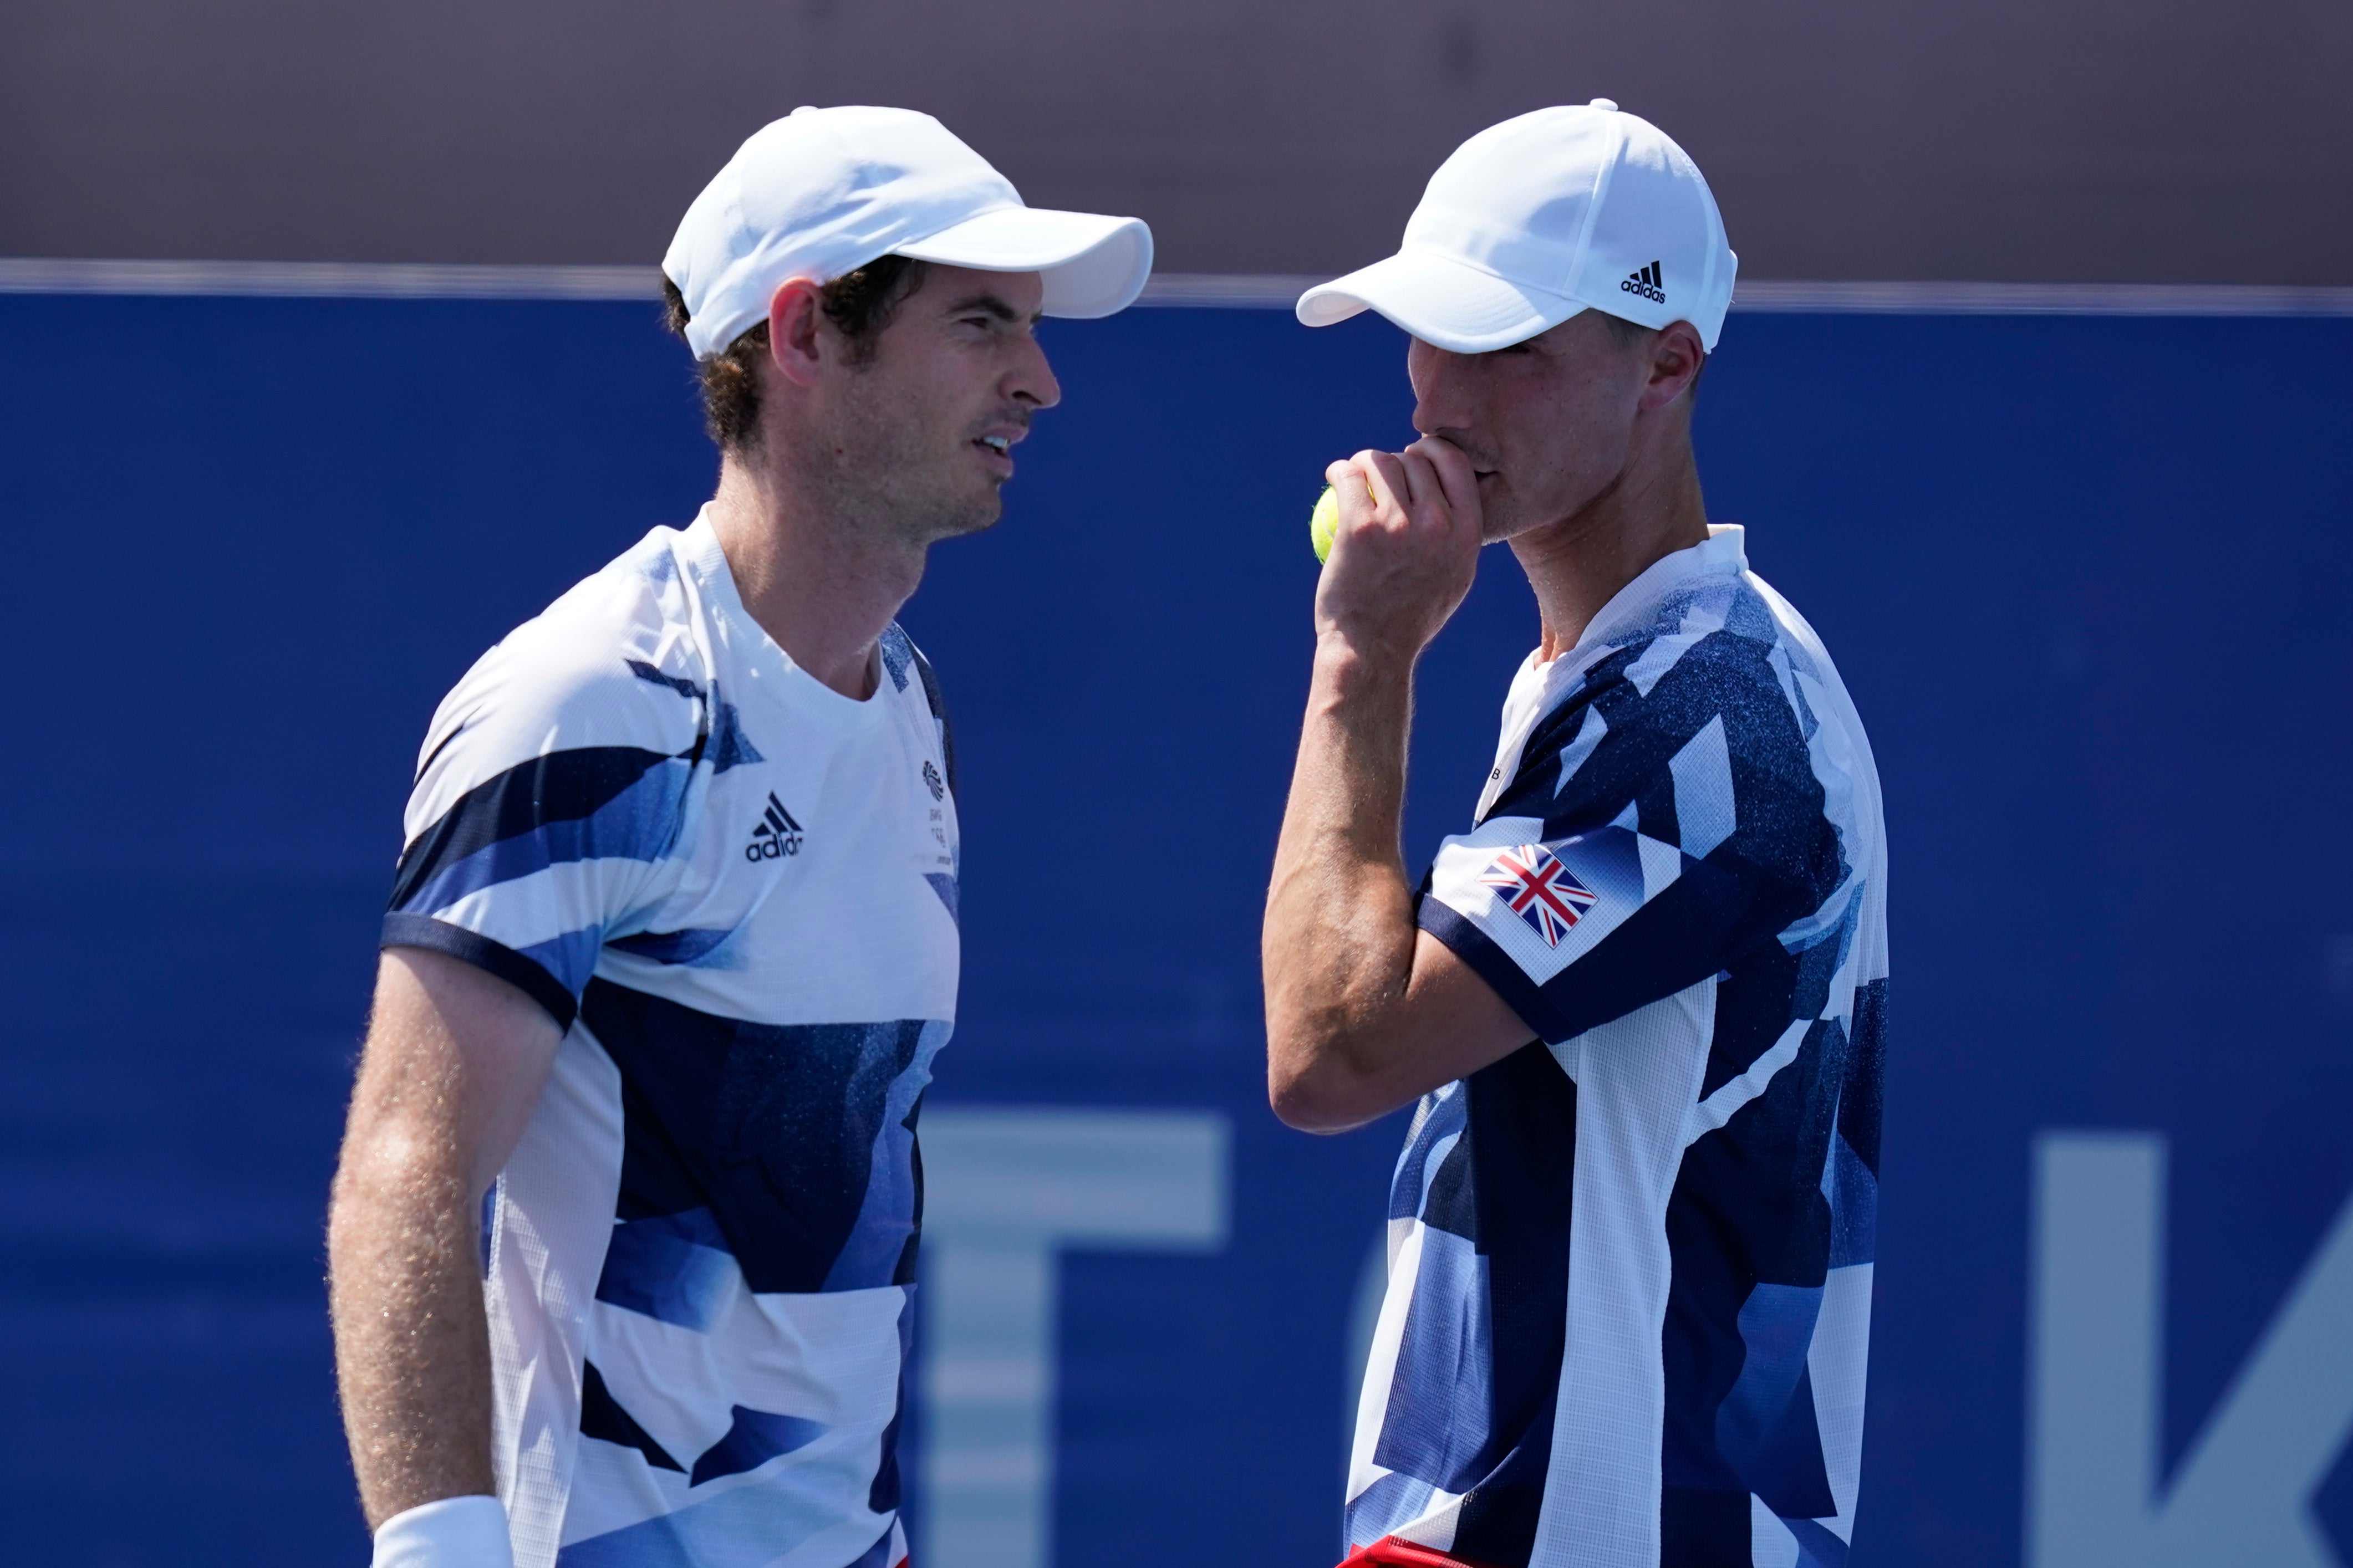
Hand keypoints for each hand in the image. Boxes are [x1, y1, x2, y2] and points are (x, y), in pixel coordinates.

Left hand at [1314, 437, 1482, 663]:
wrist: (1372, 650)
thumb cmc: (1410, 617)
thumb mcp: (1455, 577)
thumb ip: (1456, 534)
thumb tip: (1447, 492)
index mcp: (1467, 532)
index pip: (1455, 462)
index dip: (1432, 451)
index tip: (1415, 460)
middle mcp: (1438, 525)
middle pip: (1415, 459)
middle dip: (1395, 458)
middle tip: (1379, 474)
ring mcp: (1399, 526)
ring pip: (1380, 462)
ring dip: (1364, 462)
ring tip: (1355, 476)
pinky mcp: (1360, 529)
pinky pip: (1349, 477)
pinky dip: (1340, 471)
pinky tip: (1336, 477)